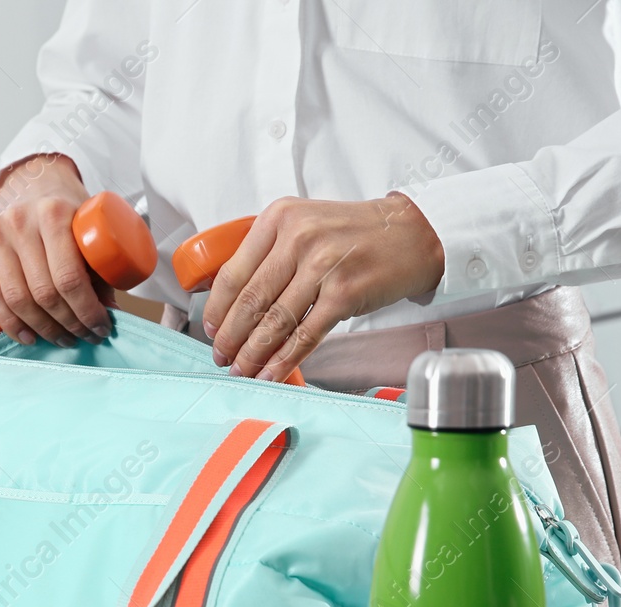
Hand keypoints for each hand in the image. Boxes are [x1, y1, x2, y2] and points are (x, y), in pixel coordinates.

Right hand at [0, 154, 114, 346]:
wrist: (32, 179)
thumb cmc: (65, 206)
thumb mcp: (90, 225)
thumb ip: (100, 265)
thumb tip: (110, 313)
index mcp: (53, 213)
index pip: (69, 278)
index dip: (87, 311)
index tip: (101, 327)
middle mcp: (19, 222)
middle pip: (44, 293)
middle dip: (69, 324)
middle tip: (85, 336)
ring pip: (18, 300)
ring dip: (43, 329)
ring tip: (62, 338)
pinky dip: (11, 323)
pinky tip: (29, 336)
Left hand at [203, 194, 444, 381]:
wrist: (410, 233)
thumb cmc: (353, 234)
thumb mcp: (303, 224)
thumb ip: (270, 252)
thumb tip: (233, 300)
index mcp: (279, 219)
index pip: (233, 272)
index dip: (217, 309)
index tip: (210, 330)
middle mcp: (297, 239)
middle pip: (250, 300)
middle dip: (230, 337)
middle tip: (221, 357)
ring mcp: (322, 266)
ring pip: (274, 321)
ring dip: (253, 353)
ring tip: (241, 370)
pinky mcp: (344, 293)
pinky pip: (305, 335)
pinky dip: (284, 360)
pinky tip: (271, 373)